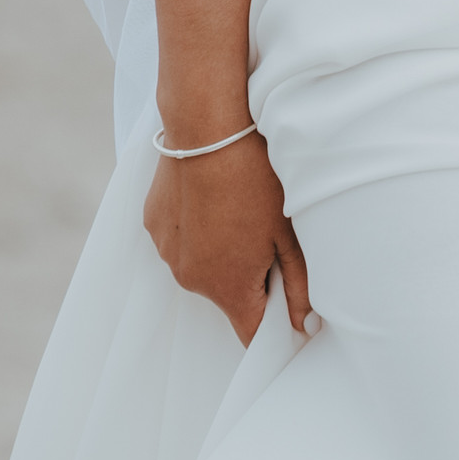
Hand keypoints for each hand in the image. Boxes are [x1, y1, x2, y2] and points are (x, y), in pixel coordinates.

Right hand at [142, 129, 312, 342]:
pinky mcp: (153, 225)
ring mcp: (167, 252)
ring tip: (239, 209)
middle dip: (251, 276)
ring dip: (222, 251)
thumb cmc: (255, 177)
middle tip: (268, 233)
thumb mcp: (287, 233)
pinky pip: (181, 240)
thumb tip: (305, 327)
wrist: (207, 126)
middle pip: (228, 295)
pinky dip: (198, 229)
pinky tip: (213, 198)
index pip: (251, 333)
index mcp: (227, 286)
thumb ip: (298, 287)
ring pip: (203, 266)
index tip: (289, 305)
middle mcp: (190, 279)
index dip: (274, 326)